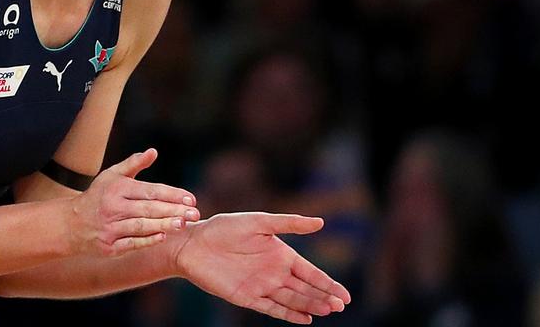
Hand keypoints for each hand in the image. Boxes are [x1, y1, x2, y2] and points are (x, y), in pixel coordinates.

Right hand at [66, 148, 199, 256]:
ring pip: (141, 226)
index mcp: (118, 188)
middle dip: (173, 211)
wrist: (70, 225)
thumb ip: (133, 164)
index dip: (172, 194)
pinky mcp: (108, 246)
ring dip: (163, 225)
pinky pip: (131, 243)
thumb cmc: (97, 196)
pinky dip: (147, 241)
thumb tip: (153, 152)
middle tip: (195, 213)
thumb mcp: (111, 175)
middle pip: (148, 209)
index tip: (191, 198)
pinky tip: (163, 237)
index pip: (150, 190)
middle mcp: (114, 207)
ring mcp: (110, 228)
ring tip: (182, 224)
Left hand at [172, 211, 350, 323]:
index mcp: (281, 254)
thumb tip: (321, 222)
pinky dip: (288, 314)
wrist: (194, 243)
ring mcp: (262, 286)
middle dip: (323, 297)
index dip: (328, 283)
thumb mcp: (260, 221)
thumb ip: (289, 224)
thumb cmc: (225, 228)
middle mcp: (274, 272)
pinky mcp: (247, 297)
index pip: (310, 272)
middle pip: (305, 289)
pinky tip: (305, 320)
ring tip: (327, 311)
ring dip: (310, 305)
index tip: (345, 295)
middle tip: (341, 305)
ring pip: (292, 299)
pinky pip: (272, 308)